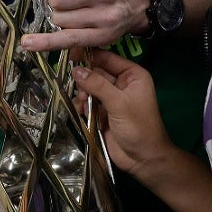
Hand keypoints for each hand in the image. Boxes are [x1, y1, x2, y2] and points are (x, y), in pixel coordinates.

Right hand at [71, 50, 172, 179]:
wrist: (142, 158)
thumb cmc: (138, 127)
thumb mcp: (119, 103)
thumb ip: (97, 85)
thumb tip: (75, 70)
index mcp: (132, 75)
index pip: (108, 58)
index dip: (90, 55)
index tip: (69, 53)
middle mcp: (121, 83)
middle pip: (96, 72)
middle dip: (85, 79)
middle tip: (78, 89)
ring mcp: (111, 98)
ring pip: (89, 87)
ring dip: (82, 94)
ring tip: (82, 104)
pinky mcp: (102, 112)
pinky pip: (87, 102)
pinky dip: (82, 106)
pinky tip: (81, 112)